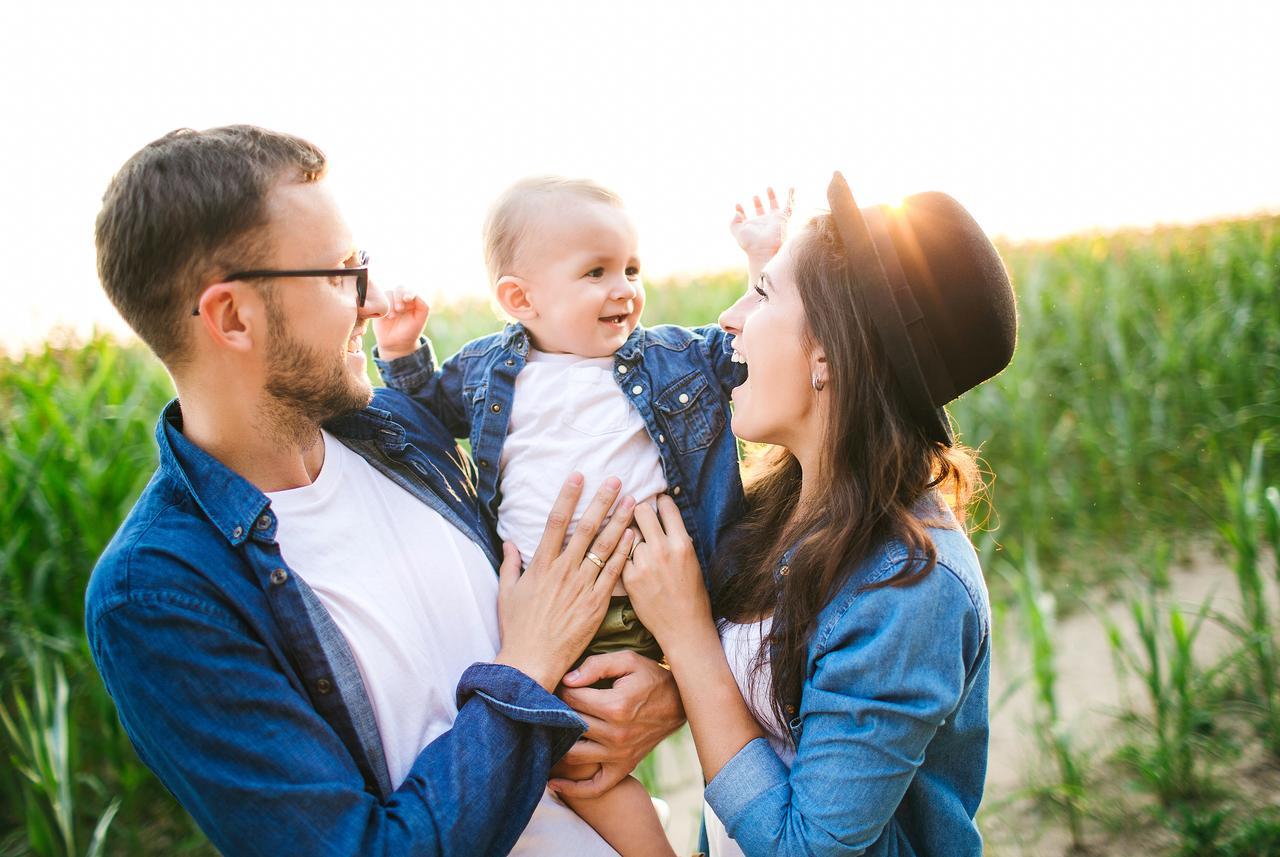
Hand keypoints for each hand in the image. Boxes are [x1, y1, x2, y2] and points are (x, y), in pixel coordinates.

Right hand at [372, 286, 430, 360]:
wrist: (396, 344)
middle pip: (399, 288)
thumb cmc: (410, 331)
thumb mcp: (420, 319)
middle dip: (399, 297)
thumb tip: (414, 294)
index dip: (409, 292)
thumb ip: (423, 305)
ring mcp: (390, 302)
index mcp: (412, 300)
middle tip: (399, 309)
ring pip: (388, 293)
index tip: (407, 299)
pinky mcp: (379, 307)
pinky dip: (382, 306)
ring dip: (391, 303)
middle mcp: (401, 299)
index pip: (411, 290)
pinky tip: (386, 316)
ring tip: (392, 317)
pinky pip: (378, 300)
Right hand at [494, 474, 635, 690]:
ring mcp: (582, 586)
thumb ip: (510, 564)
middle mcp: (563, 571)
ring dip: (620, 521)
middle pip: (586, 528)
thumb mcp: (507, 593)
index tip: (578, 476)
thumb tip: (509, 542)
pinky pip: (614, 573)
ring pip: (604, 547)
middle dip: (602, 501)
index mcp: (541, 565)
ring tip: (633, 502)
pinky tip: (635, 536)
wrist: (531, 661)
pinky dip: (624, 553)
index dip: (568, 496)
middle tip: (616, 481)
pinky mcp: (596, 604)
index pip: (555, 521)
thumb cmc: (517, 629)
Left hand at [550, 651, 684, 797]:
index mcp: (616, 706)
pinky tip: (554, 782)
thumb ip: (596, 665)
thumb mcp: (628, 661)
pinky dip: (573, 789)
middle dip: (556, 714)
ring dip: (556, 746)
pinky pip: (595, 787)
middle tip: (550, 706)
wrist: (680, 703)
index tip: (561, 685)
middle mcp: (616, 734)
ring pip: (573, 756)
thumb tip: (567, 680)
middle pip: (570, 725)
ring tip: (547, 734)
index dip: (561, 689)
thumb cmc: (650, 678)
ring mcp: (619, 755)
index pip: (572, 699)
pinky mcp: (623, 767)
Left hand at [622, 495, 713, 650]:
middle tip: (637, 516)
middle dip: (637, 511)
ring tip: (631, 543)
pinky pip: (620, 555)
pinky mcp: (629, 578)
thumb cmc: (692, 595)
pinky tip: (626, 560)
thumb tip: (664, 520)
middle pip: (641, 511)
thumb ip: (677, 539)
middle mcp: (663, 549)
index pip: (666, 506)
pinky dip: (622, 556)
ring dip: (629, 536)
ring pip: (627, 534)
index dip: (659, 502)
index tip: (655, 503)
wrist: (684, 627)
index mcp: (682, 543)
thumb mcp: (691, 560)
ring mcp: (644, 563)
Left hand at [730, 186, 793, 264]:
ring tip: (768, 188)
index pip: (746, 216)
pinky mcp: (783, 218)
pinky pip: (790, 205)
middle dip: (757, 203)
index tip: (737, 205)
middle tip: (754, 196)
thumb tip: (736, 212)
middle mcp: (763, 222)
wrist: (764, 248)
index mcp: (752, 226)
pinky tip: (791, 188)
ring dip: (771, 197)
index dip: (741, 211)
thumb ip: (733, 222)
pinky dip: (791, 196)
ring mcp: (773, 220)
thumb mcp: (737, 231)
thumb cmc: (750, 243)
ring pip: (774, 206)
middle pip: (760, 210)